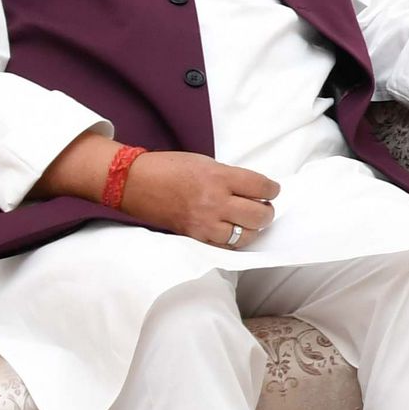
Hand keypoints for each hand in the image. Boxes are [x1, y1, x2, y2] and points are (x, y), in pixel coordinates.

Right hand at [117, 151, 280, 248]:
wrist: (135, 182)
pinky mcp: (194, 237)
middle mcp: (215, 201)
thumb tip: (254, 191)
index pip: (261, 187)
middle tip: (262, 207)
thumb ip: (231, 177)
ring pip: (244, 235)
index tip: (271, 190)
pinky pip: (224, 246)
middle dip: (266, 212)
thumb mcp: (207, 163)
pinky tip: (231, 231)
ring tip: (246, 221)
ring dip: (251, 229)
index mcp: (219, 177)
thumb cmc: (171, 168)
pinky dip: (232, 240)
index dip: (272, 190)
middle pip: (259, 215)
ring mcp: (204, 222)